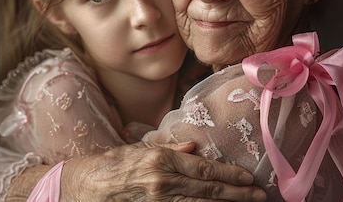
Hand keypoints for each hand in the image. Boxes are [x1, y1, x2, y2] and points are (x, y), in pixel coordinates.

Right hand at [60, 141, 266, 201]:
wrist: (82, 188)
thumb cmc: (107, 166)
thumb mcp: (137, 150)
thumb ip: (168, 149)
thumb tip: (195, 147)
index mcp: (160, 160)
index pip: (204, 169)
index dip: (230, 175)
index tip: (249, 178)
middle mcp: (163, 181)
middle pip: (209, 190)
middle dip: (238, 193)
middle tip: (260, 195)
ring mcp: (159, 201)